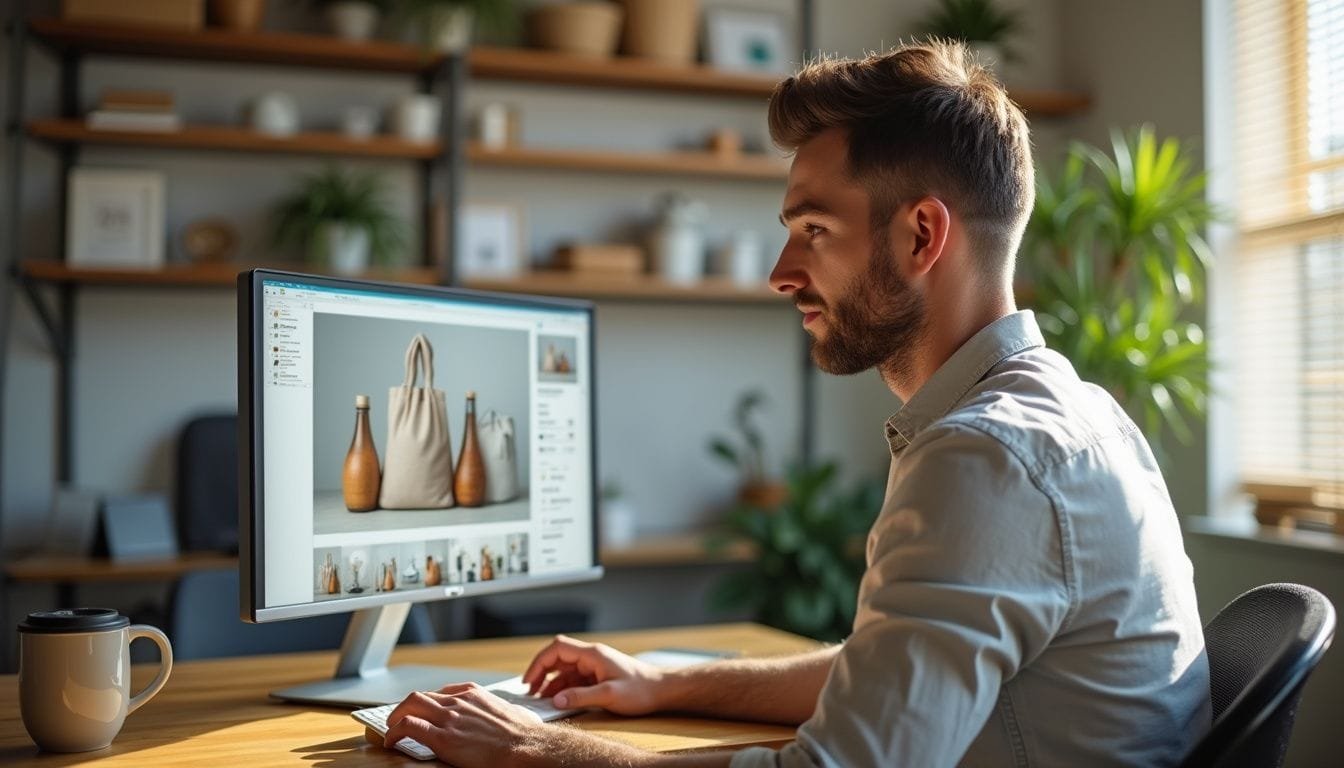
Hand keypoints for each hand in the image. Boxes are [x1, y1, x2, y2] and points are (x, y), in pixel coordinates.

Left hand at [382, 682, 542, 767]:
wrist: (525, 747)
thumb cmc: (523, 733)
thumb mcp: (511, 710)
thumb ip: (499, 709)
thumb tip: (510, 716)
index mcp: (473, 693)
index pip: (441, 692)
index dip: (428, 703)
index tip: (424, 712)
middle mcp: (457, 701)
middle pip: (419, 696)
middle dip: (405, 707)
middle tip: (399, 717)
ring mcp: (448, 717)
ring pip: (409, 705)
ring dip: (395, 716)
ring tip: (391, 728)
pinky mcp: (442, 737)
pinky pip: (409, 727)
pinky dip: (394, 733)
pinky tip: (391, 741)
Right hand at [522, 634, 663, 714]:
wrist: (661, 690)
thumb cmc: (640, 689)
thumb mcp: (609, 695)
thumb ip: (581, 697)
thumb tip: (557, 700)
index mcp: (592, 654)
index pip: (557, 648)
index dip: (540, 662)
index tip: (530, 680)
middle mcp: (591, 657)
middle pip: (557, 658)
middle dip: (541, 673)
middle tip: (531, 691)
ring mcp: (594, 666)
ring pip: (564, 670)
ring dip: (551, 683)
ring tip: (541, 700)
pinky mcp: (597, 676)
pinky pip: (574, 679)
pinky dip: (563, 689)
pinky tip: (557, 700)